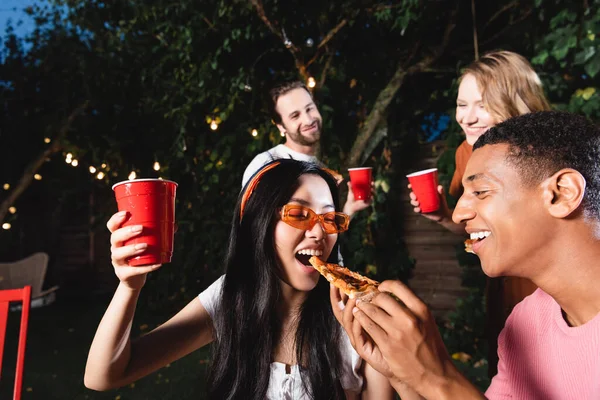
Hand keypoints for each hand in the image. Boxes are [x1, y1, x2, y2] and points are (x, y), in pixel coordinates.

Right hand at [107, 211, 161, 289]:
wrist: (135, 278)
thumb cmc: (141, 256)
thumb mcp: (147, 243)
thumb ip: (158, 234)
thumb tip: (175, 225)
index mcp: (120, 238)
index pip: (112, 227)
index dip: (116, 219)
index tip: (126, 213)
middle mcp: (116, 248)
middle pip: (115, 238)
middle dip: (127, 232)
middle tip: (141, 228)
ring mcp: (118, 262)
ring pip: (119, 254)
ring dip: (132, 249)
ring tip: (145, 246)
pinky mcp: (124, 274)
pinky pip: (133, 270)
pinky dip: (146, 268)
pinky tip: (157, 265)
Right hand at [330, 285, 393, 378]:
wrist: (400, 363)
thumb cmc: (394, 339)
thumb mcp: (385, 317)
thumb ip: (379, 304)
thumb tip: (377, 285)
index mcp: (358, 319)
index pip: (343, 304)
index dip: (337, 293)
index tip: (334, 280)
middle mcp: (354, 328)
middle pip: (339, 310)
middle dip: (337, 297)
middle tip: (337, 284)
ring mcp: (356, 338)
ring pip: (347, 320)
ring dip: (349, 307)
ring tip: (354, 296)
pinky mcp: (361, 347)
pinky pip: (356, 332)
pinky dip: (357, 321)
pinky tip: (361, 314)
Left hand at [343, 181, 373, 216]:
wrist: (350, 206)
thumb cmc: (351, 198)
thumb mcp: (351, 191)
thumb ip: (350, 187)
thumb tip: (348, 182)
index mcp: (365, 190)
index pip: (370, 185)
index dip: (372, 181)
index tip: (372, 178)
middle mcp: (368, 194)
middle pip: (373, 188)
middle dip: (373, 186)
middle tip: (372, 183)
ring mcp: (368, 198)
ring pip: (373, 194)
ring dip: (374, 191)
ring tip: (371, 189)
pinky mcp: (368, 203)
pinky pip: (371, 200)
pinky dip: (372, 198)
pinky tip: (371, 196)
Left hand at [351, 280, 453, 394]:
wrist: (435, 374)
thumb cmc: (431, 348)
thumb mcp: (427, 322)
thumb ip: (412, 309)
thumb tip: (394, 295)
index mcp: (421, 310)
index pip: (398, 287)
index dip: (386, 285)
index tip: (380, 287)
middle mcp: (410, 319)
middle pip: (382, 298)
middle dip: (372, 297)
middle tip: (367, 298)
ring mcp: (397, 332)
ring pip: (372, 311)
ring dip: (363, 306)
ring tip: (359, 305)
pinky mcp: (388, 345)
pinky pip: (368, 326)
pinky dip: (361, 318)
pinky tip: (358, 316)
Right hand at [408, 184, 450, 222]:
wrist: (443, 214)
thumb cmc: (442, 203)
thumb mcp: (442, 197)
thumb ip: (441, 192)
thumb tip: (439, 187)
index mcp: (423, 193)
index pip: (415, 189)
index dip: (411, 187)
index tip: (410, 186)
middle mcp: (420, 198)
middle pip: (412, 195)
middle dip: (411, 195)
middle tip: (415, 197)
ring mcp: (420, 205)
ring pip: (413, 202)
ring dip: (413, 202)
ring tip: (418, 203)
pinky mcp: (421, 211)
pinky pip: (416, 209)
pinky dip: (416, 209)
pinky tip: (419, 209)